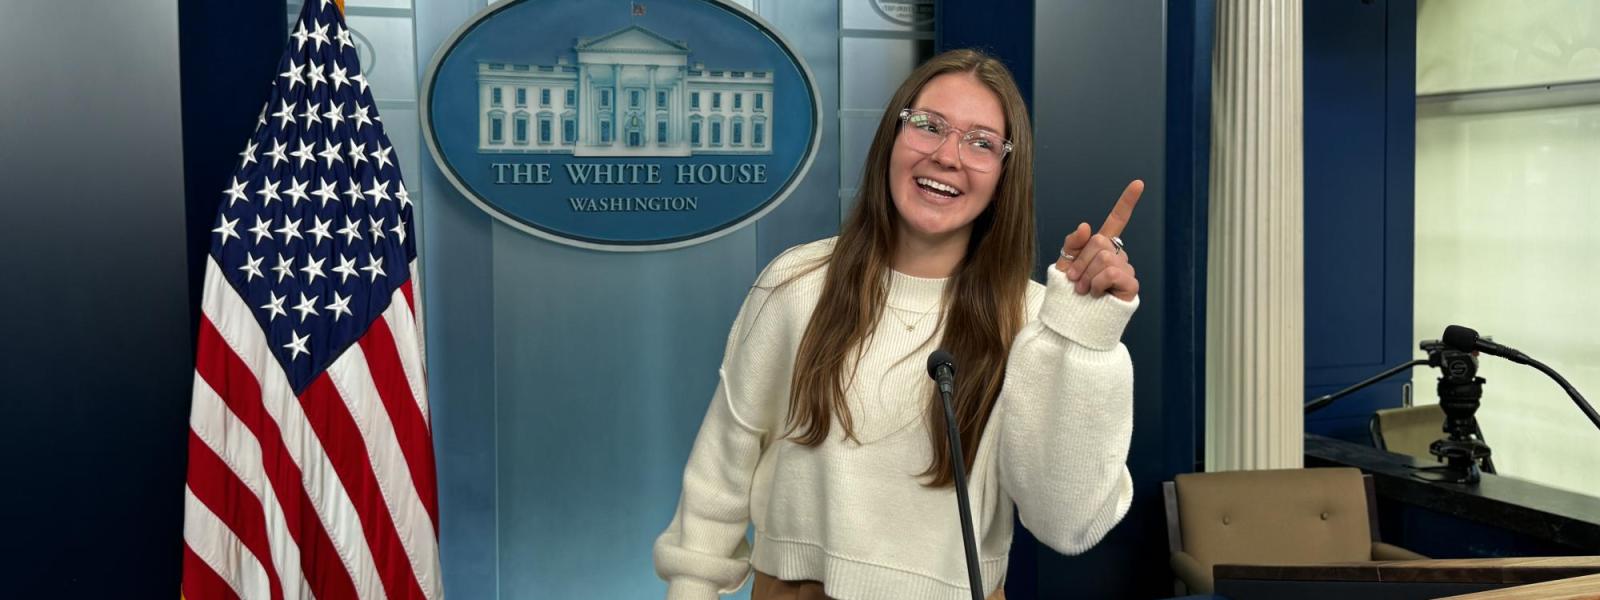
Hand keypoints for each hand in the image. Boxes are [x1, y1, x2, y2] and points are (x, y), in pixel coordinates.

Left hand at [1056, 180, 1141, 301]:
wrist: (1070, 321)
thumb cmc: (1068, 294)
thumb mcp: (1064, 263)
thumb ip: (1073, 243)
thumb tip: (1086, 226)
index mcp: (1102, 247)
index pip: (1117, 220)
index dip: (1127, 202)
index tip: (1138, 183)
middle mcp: (1118, 256)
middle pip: (1100, 242)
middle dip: (1081, 262)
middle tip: (1074, 281)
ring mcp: (1126, 270)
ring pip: (1104, 257)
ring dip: (1087, 275)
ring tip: (1083, 291)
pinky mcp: (1131, 286)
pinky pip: (1111, 272)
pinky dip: (1097, 283)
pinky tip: (1097, 294)